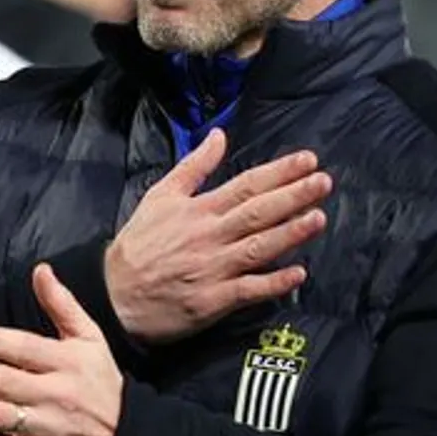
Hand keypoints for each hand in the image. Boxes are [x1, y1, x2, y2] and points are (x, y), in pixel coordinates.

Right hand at [105, 128, 329, 342]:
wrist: (113, 295)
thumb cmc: (139, 244)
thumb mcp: (160, 196)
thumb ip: (194, 165)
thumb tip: (219, 134)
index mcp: (199, 210)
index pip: (246, 185)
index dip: (279, 172)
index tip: (308, 160)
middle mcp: (209, 236)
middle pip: (257, 213)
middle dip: (293, 196)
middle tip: (323, 182)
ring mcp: (212, 269)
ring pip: (257, 248)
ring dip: (289, 234)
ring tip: (318, 218)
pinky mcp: (212, 301)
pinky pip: (247, 290)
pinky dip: (272, 283)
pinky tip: (298, 273)